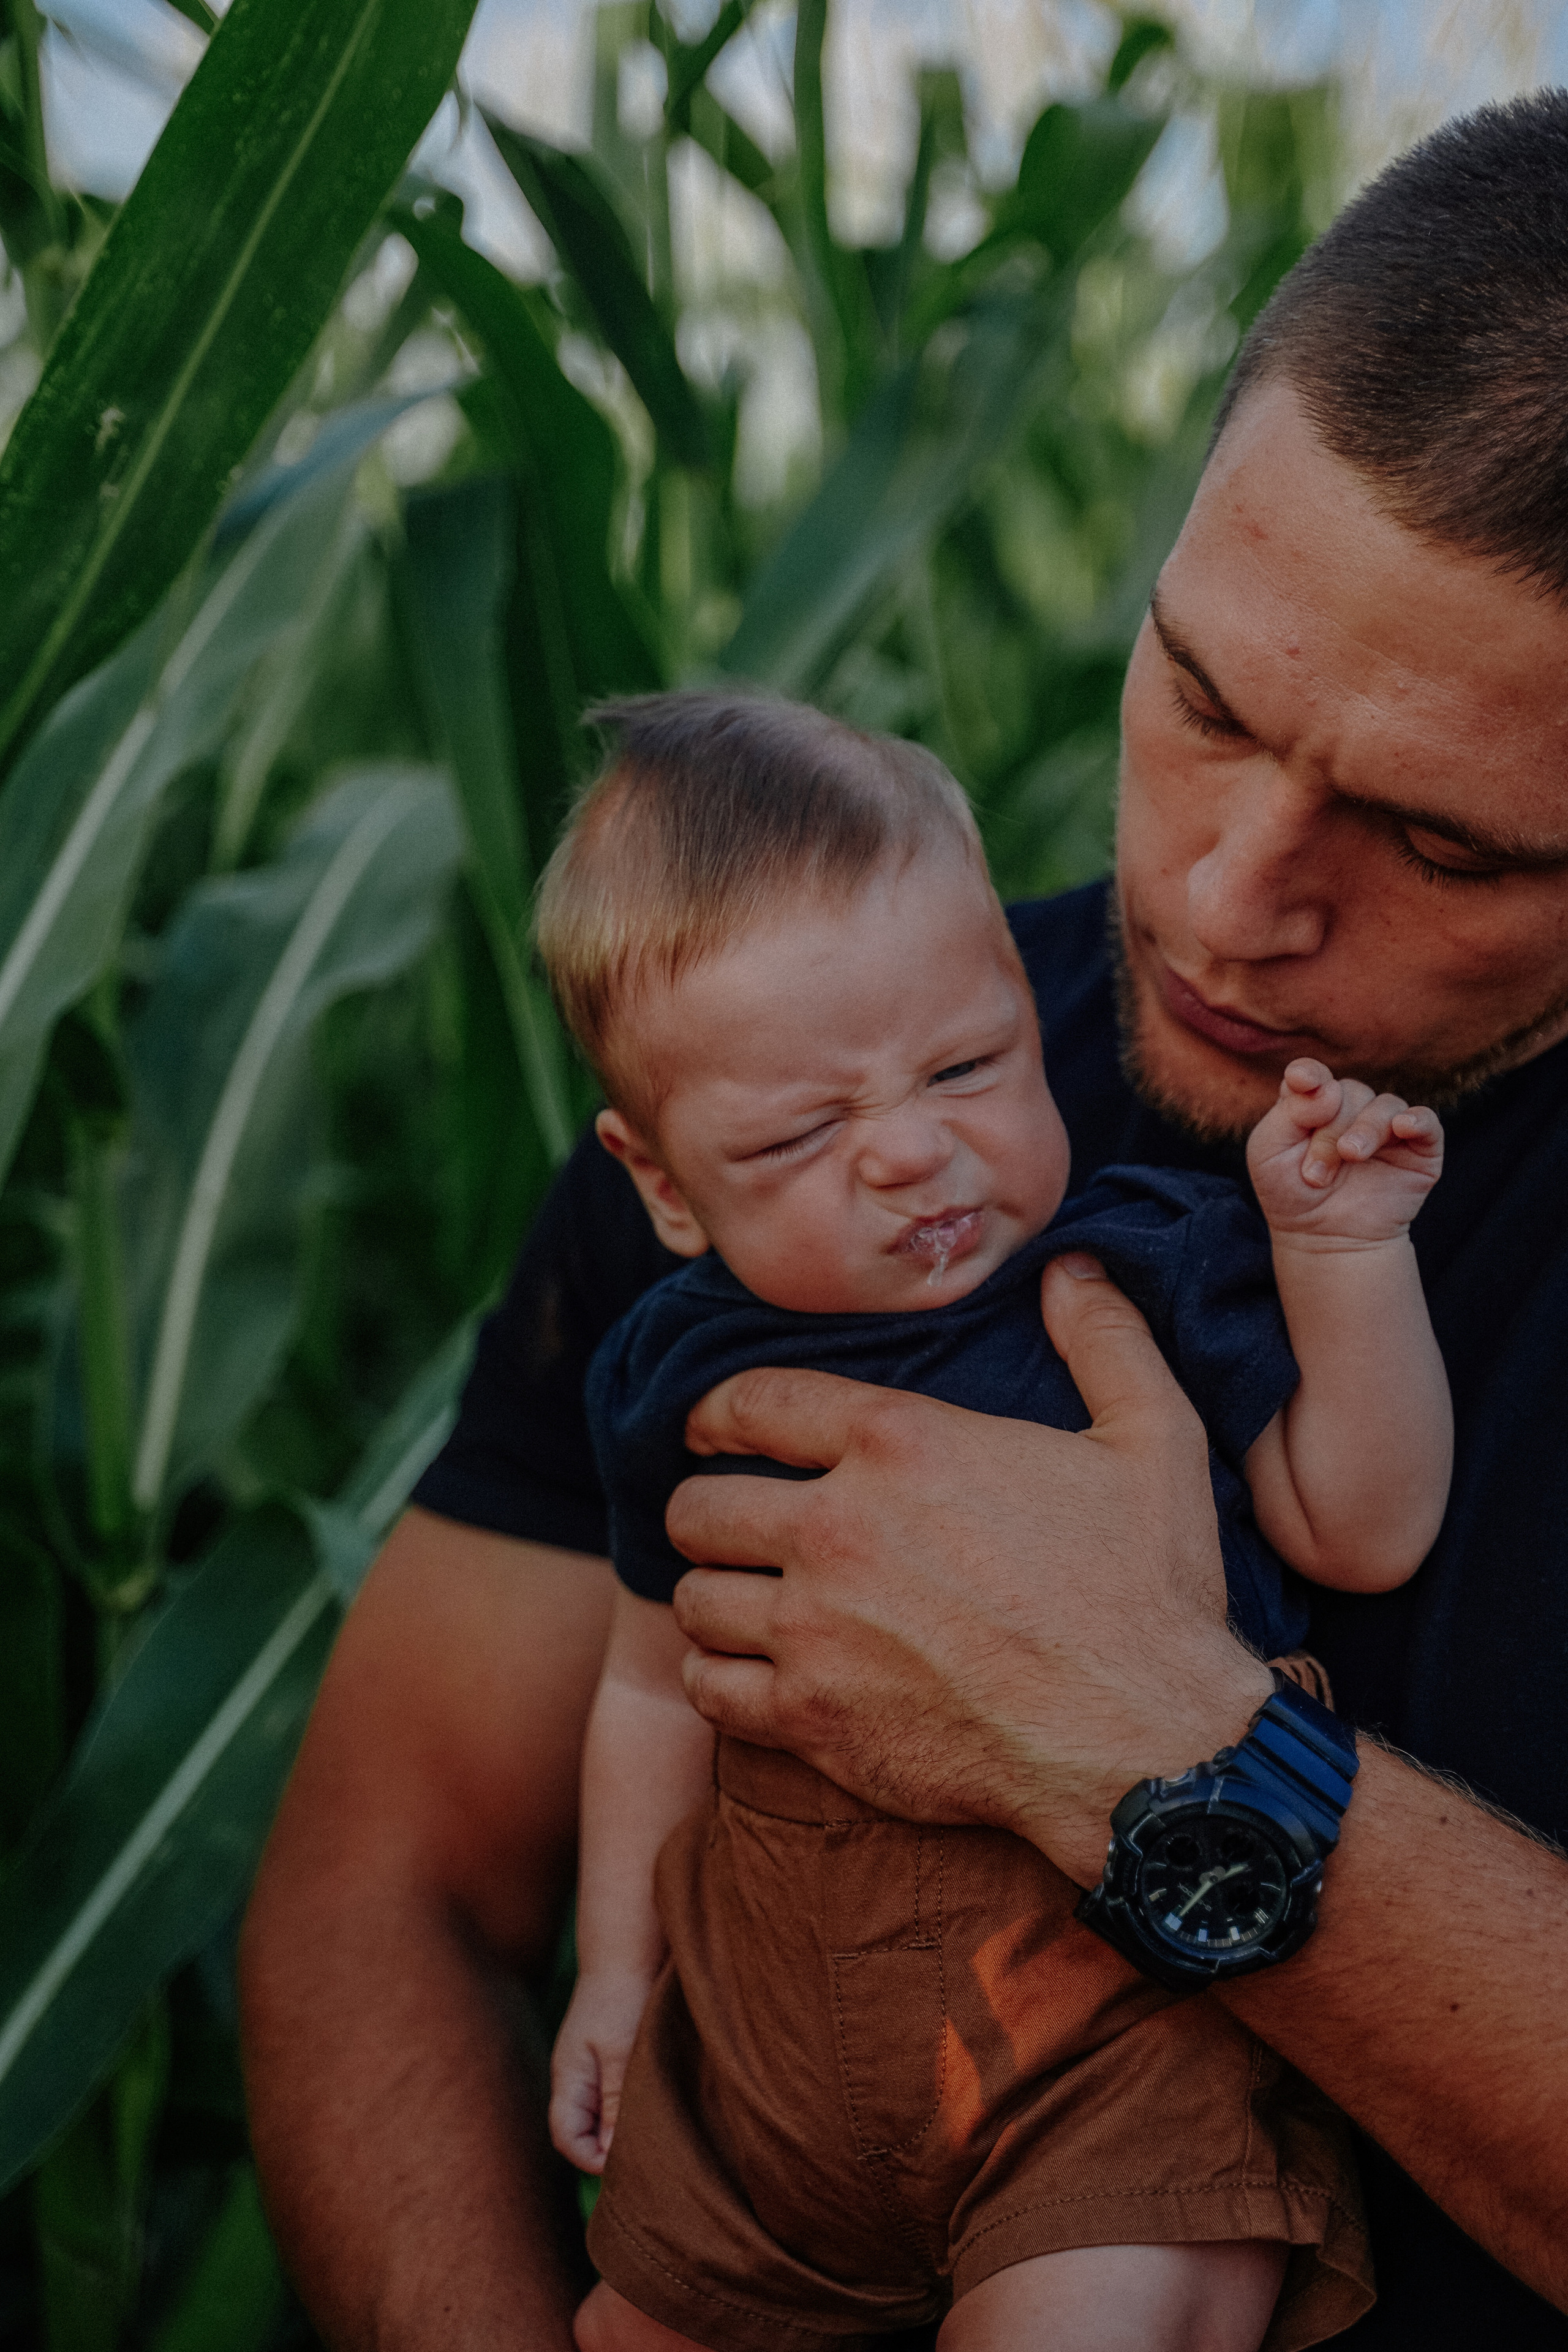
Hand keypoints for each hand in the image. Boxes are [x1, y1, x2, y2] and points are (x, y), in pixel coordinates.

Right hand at [548, 1967, 656, 2173]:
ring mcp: (593, 2065)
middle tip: (648, 2152)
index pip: (566, 2139)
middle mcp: (577, 2077)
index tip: (628, 2160)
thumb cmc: (621, 1996)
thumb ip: (615, 2102)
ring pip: (602, 2115)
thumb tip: (612, 2154)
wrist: (626, 1947)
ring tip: (657, 2129)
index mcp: (569, 2079)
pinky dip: (632, 2105)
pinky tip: (658, 2102)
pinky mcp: (612, 2054)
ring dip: (624, 2126)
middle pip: (583, 2133)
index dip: (593, 2159)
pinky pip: (616, 2094)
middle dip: (609, 2149)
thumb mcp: (620, 2051)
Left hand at [667, 1254, 1271, 1887]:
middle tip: (732, 1525)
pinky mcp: (814, 1719)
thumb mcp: (1154, 1439)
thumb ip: (1105, 1338)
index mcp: (902, 1444)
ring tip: (742, 1600)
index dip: (715, 1413)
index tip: (708, 1429)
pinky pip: (707, 1688)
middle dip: (706, 1508)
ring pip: (696, 1598)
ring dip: (713, 1595)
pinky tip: (751, 1675)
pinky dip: (717, 1680)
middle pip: (700, 1506)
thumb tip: (1069, 1268)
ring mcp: (817, 1630)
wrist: (1150, 1746)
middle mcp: (839, 1529)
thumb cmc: (1151, 1592)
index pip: (752, 1402)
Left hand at [1248, 1059, 1442, 1243]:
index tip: (1302, 1080)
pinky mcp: (1417, 1151)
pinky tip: (1403, 1128)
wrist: (1324, 1241)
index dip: (1308, 1074)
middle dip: (1329, 1132)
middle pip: (1347, 1093)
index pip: (1312, 1075)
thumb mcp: (1268, 1153)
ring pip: (1384, 1105)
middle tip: (1315, 1175)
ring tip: (1351, 1158)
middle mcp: (1350, 1110)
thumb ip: (1288, 1112)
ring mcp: (1386, 1129)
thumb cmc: (1291, 1195)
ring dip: (1365, 1130)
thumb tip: (1327, 1088)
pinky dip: (1417, 1120)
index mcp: (1312, 1105)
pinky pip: (1427, 1122)